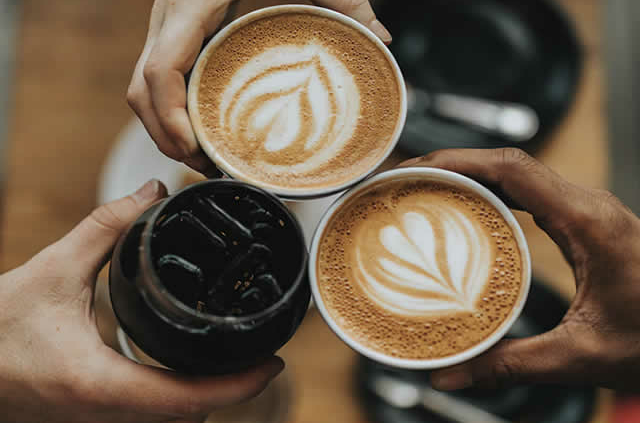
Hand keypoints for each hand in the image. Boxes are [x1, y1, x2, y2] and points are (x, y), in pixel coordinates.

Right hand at [0, 180, 283, 422]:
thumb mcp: (50, 271)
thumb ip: (104, 227)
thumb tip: (149, 192)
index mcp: (98, 384)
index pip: (187, 398)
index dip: (239, 386)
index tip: (273, 362)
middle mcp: (103, 414)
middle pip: (189, 414)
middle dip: (232, 389)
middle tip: (262, 350)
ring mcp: (97, 421)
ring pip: (171, 420)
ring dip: (208, 394)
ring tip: (237, 356)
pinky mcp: (92, 415)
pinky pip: (149, 414)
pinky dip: (180, 396)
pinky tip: (190, 368)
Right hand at [127, 0, 390, 174]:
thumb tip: (381, 39)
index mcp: (191, 3)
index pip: (160, 69)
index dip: (170, 116)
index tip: (196, 148)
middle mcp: (169, 16)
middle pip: (142, 91)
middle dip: (167, 136)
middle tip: (209, 167)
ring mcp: (165, 26)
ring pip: (142, 89)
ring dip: (165, 129)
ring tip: (206, 158)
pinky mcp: (172, 33)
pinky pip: (154, 80)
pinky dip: (169, 111)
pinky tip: (199, 128)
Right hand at [399, 148, 639, 390]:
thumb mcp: (582, 355)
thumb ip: (511, 364)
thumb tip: (450, 374)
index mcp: (588, 221)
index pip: (513, 168)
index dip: (458, 161)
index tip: (416, 168)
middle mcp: (587, 205)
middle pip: (508, 162)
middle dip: (452, 164)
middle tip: (406, 180)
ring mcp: (586, 209)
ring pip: (517, 173)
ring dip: (470, 174)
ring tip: (425, 189)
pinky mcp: (583, 221)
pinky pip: (529, 192)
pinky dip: (491, 191)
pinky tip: (466, 209)